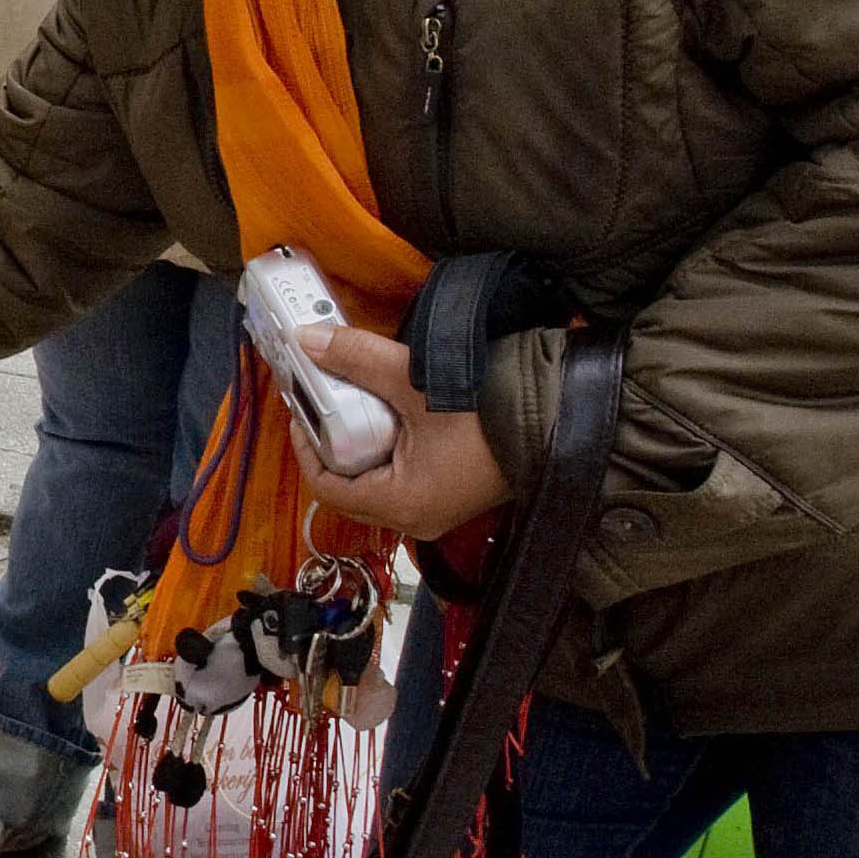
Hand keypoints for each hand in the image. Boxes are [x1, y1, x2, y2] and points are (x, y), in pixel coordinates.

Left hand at [289, 325, 511, 537]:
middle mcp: (417, 517)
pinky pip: (404, 478)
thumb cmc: (490, 414)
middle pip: (349, 488)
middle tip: (325, 406)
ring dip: (362, 447)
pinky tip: (392, 418)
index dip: (306, 447)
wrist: (557, 418)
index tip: (302, 411)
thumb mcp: (411, 381)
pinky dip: (389, 451)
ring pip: (377, 483)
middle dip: (333, 446)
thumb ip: (356, 358)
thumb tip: (310, 339)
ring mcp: (438, 508)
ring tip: (356, 407)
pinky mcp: (454, 494)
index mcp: (401, 504)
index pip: (327, 487)